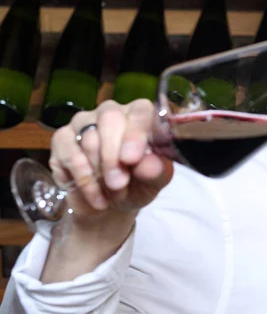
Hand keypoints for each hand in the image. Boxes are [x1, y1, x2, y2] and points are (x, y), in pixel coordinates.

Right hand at [49, 99, 173, 223]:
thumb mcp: (155, 181)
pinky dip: (83, 179)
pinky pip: (68, 154)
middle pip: (110, 118)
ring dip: (100, 173)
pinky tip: (95, 195)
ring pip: (88, 138)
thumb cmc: (138, 184)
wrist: (110, 204)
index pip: (141, 110)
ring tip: (113, 193)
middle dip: (113, 156)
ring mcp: (84, 122)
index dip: (136, 133)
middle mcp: (112, 112)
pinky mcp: (62, 138)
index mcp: (141, 115)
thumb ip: (156, 170)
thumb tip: (149, 164)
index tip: (131, 159)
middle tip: (119, 184)